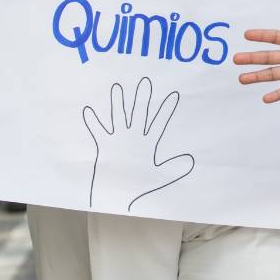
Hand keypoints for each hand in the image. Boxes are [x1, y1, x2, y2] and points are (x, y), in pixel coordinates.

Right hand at [82, 77, 194, 212]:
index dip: (166, 110)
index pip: (159, 123)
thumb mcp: (160, 176)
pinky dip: (94, 123)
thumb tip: (191, 161)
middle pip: (139, 114)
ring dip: (118, 104)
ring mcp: (118, 140)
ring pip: (119, 118)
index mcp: (147, 143)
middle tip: (146, 82)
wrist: (119, 198)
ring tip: (117, 87)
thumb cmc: (139, 187)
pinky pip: (98, 132)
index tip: (174, 95)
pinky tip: (89, 110)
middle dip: (143, 99)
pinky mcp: (104, 147)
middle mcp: (133, 138)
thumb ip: (174, 168)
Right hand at [236, 1, 279, 102]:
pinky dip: (277, 94)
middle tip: (236, 59)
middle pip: (269, 57)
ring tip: (243, 78)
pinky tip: (266, 97)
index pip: (276, 37)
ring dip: (258, 76)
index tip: (247, 35)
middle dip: (252, 58)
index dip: (261, 36)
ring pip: (273, 73)